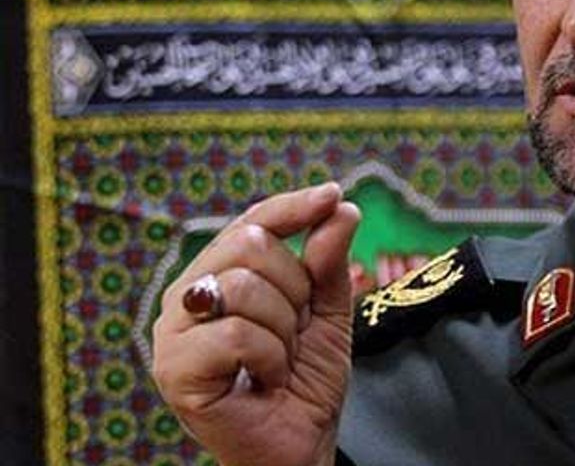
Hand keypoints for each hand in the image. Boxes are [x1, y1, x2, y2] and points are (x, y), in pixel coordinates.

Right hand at [151, 182, 359, 465]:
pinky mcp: (174, 369)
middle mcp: (186, 296)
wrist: (300, 444)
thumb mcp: (326, 312)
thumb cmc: (304, 380)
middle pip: (250, 246)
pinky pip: (237, 333)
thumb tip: (340, 206)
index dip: (292, 206)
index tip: (331, 195)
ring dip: (283, 329)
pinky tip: (264, 379)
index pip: (252, 222)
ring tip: (278, 361)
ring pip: (244, 287)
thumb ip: (327, 261)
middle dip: (294, 290)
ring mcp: (173, 333)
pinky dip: (269, 357)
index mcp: (218, 276)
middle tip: (293, 334)